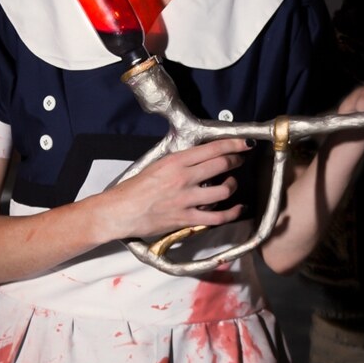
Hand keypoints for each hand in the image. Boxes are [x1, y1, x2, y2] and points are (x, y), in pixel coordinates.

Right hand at [104, 138, 253, 240]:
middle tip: (239, 160)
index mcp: (176, 162)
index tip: (244, 143)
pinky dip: (231, 213)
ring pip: (223, 190)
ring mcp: (186, 199)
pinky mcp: (186, 219)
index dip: (233, 144)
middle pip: (221, 165)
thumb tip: (199, 158)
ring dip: (233, 185)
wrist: (120, 211)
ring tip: (232, 184)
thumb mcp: (157, 165)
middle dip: (236, 161)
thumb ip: (179, 162)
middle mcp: (184, 178)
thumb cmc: (134, 188)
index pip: (212, 149)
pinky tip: (237, 209)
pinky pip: (217, 217)